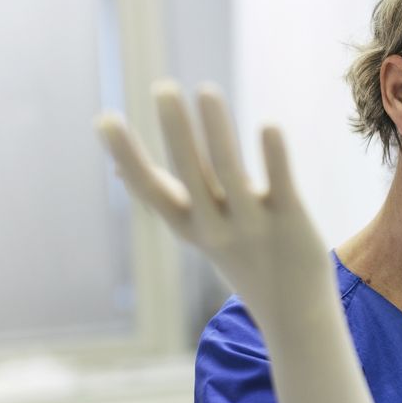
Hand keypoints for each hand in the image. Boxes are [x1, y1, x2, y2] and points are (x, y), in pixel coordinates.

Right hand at [94, 81, 331, 324]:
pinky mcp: (291, 220)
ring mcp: (254, 225)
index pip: (150, 189)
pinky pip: (279, 184)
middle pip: (190, 173)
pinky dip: (273, 156)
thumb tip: (119, 170)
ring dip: (217, 130)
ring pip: (232, 172)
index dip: (126, 155)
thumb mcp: (199, 233)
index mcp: (189, 227)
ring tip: (205, 90)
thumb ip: (169, 198)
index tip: (104, 118)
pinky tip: (267, 125)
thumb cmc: (244, 261)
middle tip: (163, 87)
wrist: (296, 315)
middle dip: (175, 130)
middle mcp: (216, 227)